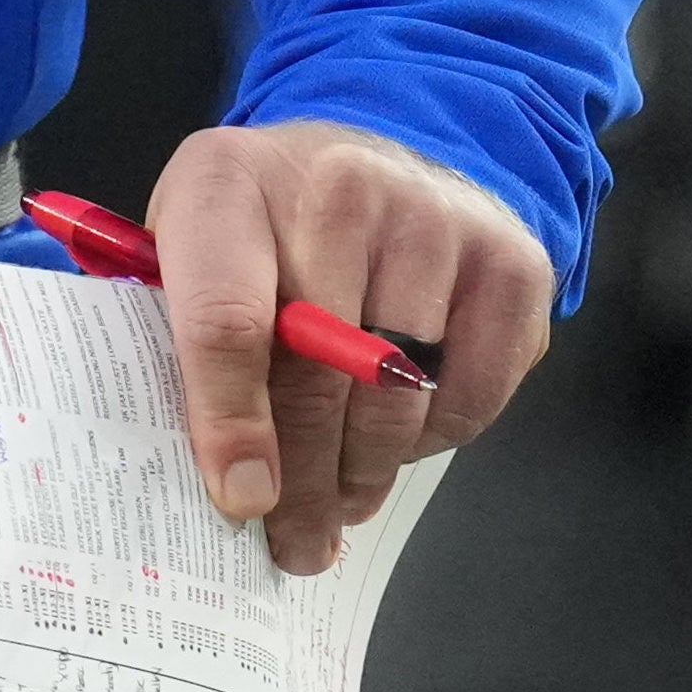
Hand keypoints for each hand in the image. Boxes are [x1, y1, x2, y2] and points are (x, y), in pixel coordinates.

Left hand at [144, 118, 559, 576]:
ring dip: (366, 474)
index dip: (230, 421)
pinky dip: (432, 441)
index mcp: (229, 183)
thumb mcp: (190, 249)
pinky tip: (396, 444)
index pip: (228, 319)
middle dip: (303, 484)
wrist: (381, 147)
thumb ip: (180, 338)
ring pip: (399, 395)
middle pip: (321, 376)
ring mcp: (436, 220)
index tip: (240, 499)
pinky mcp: (510, 262)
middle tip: (293, 543)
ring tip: (340, 507)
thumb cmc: (264, 221)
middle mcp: (341, 186)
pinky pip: (472, 393)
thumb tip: (217, 477)